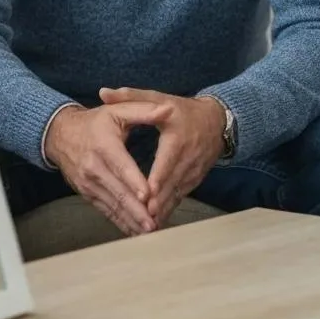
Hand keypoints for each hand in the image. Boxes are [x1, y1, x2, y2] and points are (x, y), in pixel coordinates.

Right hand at [44, 101, 173, 236]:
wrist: (61, 135)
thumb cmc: (95, 122)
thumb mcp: (116, 110)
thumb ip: (142, 110)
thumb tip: (167, 110)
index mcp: (104, 145)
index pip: (121, 166)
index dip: (134, 181)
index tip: (147, 196)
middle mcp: (94, 167)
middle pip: (118, 192)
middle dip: (137, 210)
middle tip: (154, 223)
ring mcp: (89, 184)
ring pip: (113, 206)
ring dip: (131, 220)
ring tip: (150, 231)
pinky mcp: (87, 194)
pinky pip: (106, 211)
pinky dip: (121, 222)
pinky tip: (135, 232)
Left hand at [100, 87, 224, 226]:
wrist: (217, 122)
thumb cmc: (183, 110)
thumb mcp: (159, 98)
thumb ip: (130, 97)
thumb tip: (102, 93)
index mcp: (177, 138)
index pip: (167, 162)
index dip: (157, 179)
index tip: (145, 194)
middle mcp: (188, 157)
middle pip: (171, 183)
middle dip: (157, 201)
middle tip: (141, 217)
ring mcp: (193, 171)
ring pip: (176, 194)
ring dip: (162, 210)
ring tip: (145, 226)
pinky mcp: (194, 180)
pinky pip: (180, 197)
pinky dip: (168, 209)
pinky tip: (156, 221)